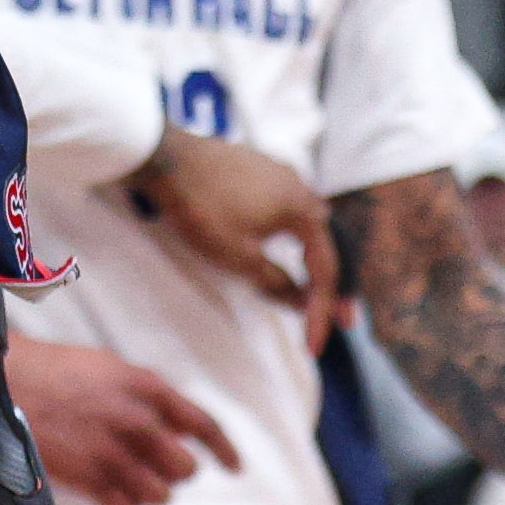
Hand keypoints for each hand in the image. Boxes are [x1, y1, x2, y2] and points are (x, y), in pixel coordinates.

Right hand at [10, 336, 237, 504]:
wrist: (8, 381)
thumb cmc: (58, 371)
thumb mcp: (110, 368)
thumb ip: (148, 394)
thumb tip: (178, 426)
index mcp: (145, 387)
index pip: (201, 422)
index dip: (223, 449)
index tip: (235, 468)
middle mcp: (135, 420)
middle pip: (184, 467)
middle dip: (175, 471)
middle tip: (156, 465)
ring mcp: (112, 451)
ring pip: (160, 495)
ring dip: (150, 492)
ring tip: (129, 479)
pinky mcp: (88, 478)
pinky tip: (113, 496)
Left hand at [127, 129, 344, 350]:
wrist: (163, 157)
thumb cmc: (203, 209)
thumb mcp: (241, 257)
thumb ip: (278, 283)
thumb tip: (301, 302)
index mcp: (303, 208)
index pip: (325, 269)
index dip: (322, 311)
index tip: (313, 346)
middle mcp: (300, 186)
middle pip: (325, 244)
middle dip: (332, 285)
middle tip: (342, 320)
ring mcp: (279, 173)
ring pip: (308, 226)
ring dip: (315, 261)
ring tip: (317, 292)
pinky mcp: (259, 170)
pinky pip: (290, 210)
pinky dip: (296, 239)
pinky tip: (291, 251)